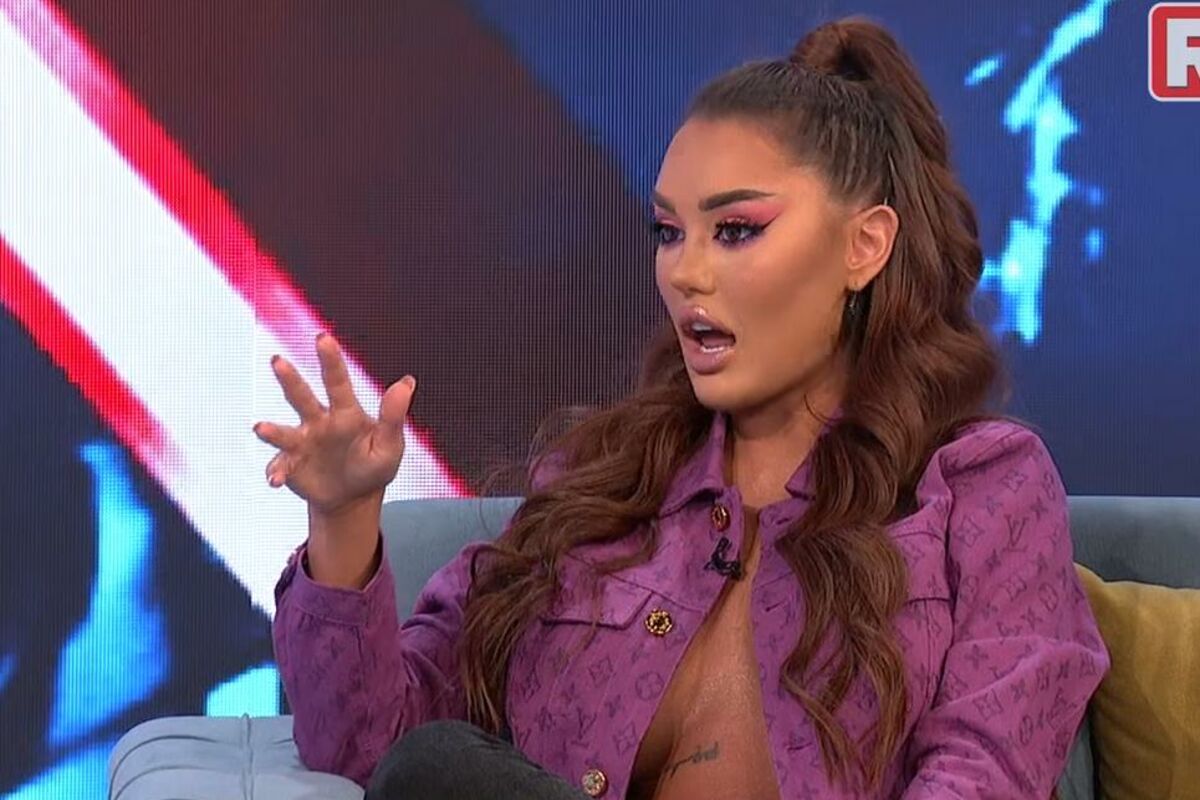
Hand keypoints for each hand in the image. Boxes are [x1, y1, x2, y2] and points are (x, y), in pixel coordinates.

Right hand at [253, 332, 415, 518]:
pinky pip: (279, 465)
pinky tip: (275, 479)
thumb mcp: (390, 444)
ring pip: (283, 431)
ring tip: (260, 429)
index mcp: (345, 413)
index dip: (331, 360)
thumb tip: (407, 381)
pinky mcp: (290, 466)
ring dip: (271, 430)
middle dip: (289, 380)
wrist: (354, 500)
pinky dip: (275, 471)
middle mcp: (318, 422)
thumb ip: (394, 416)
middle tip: (277, 361)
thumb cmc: (374, 466)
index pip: (337, 382)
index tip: (322, 338)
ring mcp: (301, 443)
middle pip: (301, 397)